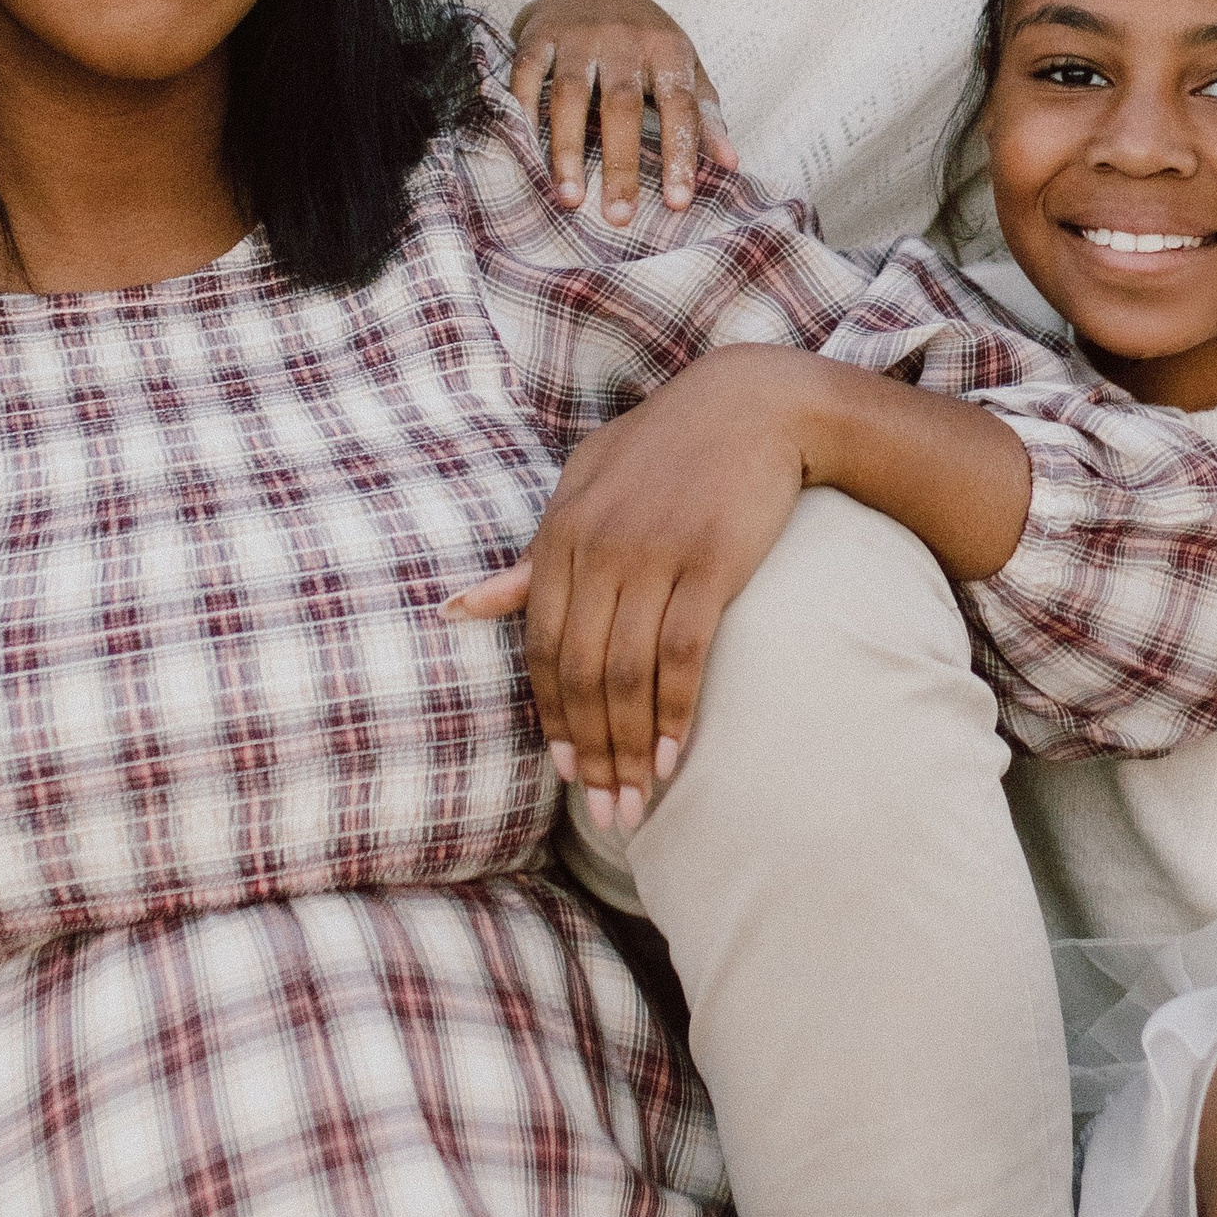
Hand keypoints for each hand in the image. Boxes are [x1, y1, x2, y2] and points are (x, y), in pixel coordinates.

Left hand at [451, 350, 819, 833]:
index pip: (543, 648)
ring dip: (630, 748)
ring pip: (626, 675)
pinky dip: (674, 712)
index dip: (553, 717)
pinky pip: (682, 655)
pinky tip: (675, 755)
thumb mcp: (585, 485)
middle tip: (605, 811)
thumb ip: (533, 556)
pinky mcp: (710, 563)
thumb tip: (461, 608)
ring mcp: (653, 556)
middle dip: (591, 751)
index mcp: (560, 534)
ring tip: (637, 800)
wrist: (755, 404)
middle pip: (582, 673)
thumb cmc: (666, 448)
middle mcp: (598, 548)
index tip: (567, 773)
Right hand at [509, 0, 737, 225]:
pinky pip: (527, 75)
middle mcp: (623, 38)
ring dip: (568, 149)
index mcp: (667, 49)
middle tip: (618, 216)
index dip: (680, 154)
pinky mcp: (539, 34)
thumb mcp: (683, 68)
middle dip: (620, 164)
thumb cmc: (644, 42)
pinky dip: (523, 112)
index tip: (679, 202)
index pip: (679, 106)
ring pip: (570, 95)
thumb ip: (704, 114)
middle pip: (622, 106)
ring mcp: (578, 34)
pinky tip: (526, 153)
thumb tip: (731, 164)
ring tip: (570, 198)